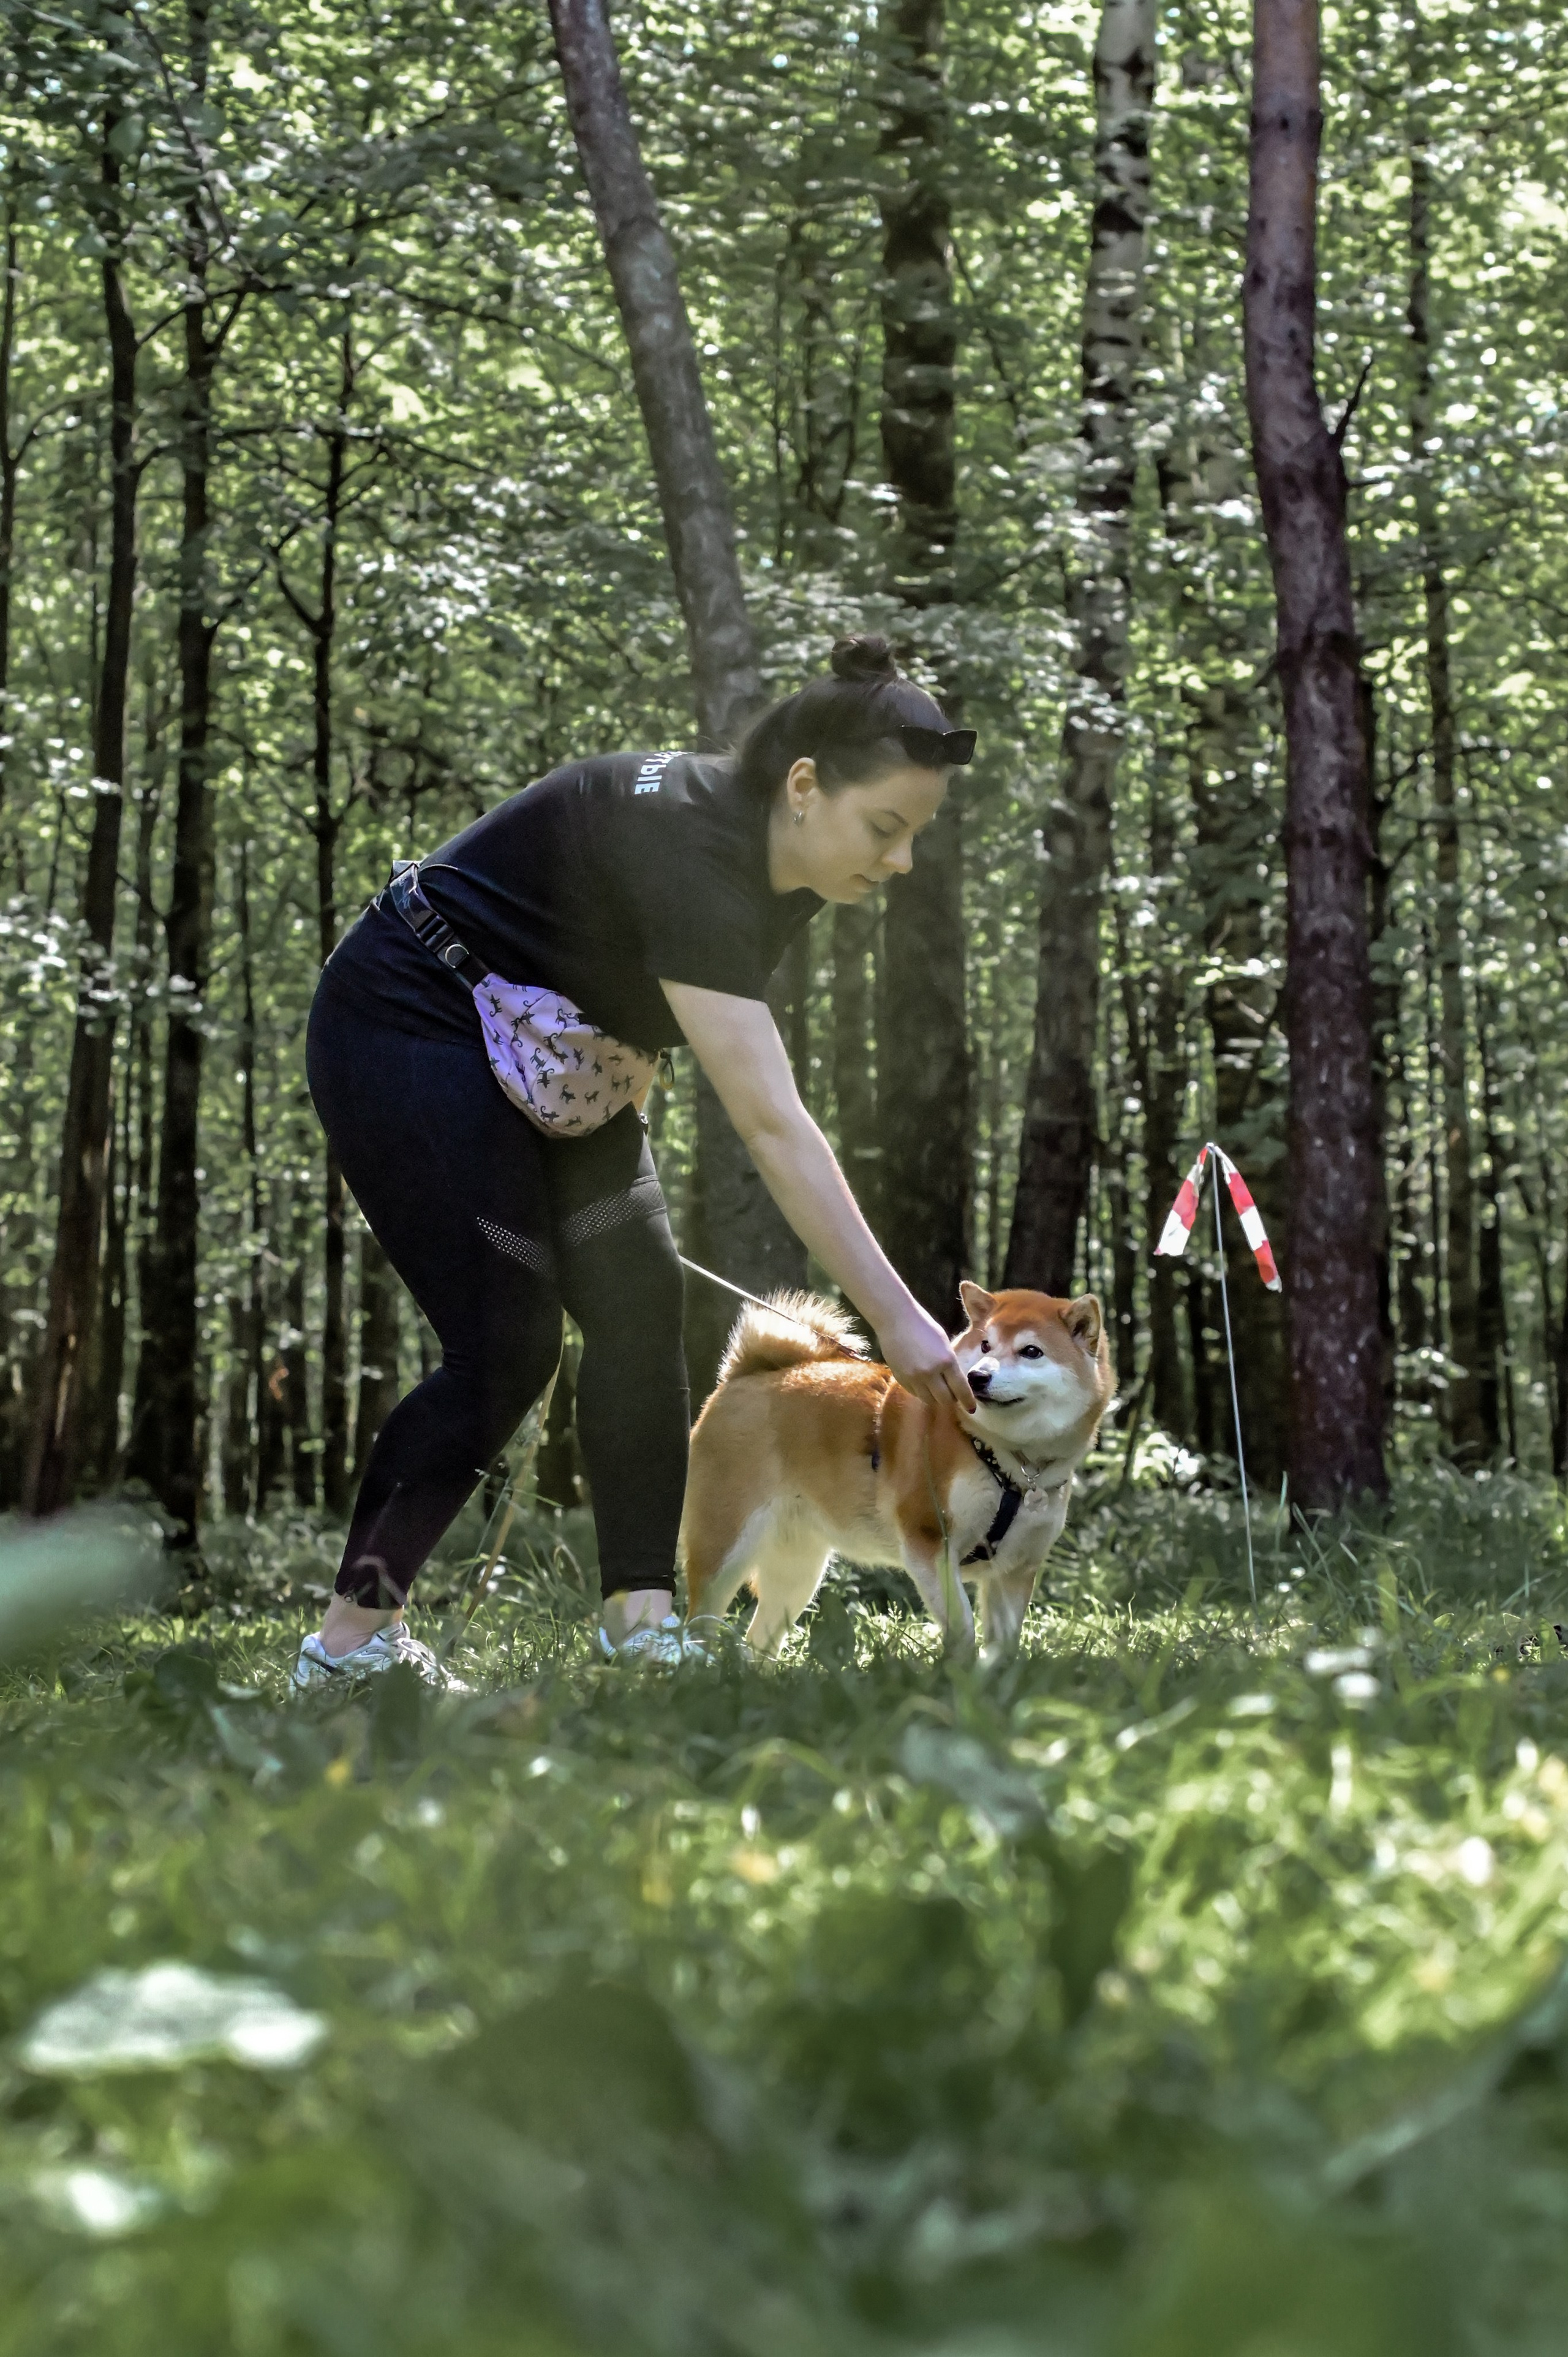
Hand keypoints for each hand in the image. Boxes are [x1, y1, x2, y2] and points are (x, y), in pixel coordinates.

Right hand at [877, 1299, 975, 1415]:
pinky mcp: (901, 1379)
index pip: (961, 1389)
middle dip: (951, 1400)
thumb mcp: (944, 1344)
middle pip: (945, 1400)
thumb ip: (950, 1364)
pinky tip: (922, 1384)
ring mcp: (914, 1378)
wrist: (896, 1320)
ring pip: (929, 1400)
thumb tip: (954, 1383)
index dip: (968, 1401)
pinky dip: (921, 1392)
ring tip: (937, 1390)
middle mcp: (931, 1373)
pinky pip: (915, 1394)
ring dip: (936, 1398)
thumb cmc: (924, 1326)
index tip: (972, 1408)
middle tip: (953, 1396)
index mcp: (946, 1361)